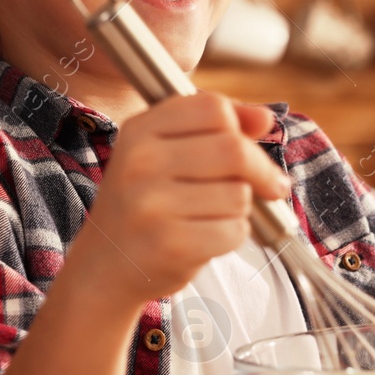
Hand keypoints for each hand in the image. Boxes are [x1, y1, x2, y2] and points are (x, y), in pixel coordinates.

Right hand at [83, 93, 289, 298]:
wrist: (105, 266)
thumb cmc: (145, 204)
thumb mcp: (165, 153)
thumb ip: (216, 130)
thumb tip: (265, 118)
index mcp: (140, 130)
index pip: (213, 108)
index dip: (242, 129)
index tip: (251, 151)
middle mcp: (140, 162)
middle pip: (233, 149)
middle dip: (260, 171)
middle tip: (269, 186)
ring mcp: (151, 204)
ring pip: (238, 193)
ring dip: (240, 208)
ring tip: (211, 216)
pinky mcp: (169, 244)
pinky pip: (234, 230)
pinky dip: (233, 236)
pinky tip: (207, 239)